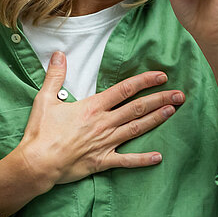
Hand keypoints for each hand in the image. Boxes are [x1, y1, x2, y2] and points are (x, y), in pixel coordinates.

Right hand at [12, 52, 183, 187]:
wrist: (37, 163)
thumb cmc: (41, 132)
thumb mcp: (45, 99)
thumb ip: (56, 75)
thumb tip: (59, 54)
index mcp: (93, 107)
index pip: (125, 90)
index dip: (145, 81)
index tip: (161, 76)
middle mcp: (104, 123)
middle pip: (137, 108)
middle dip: (160, 99)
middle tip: (180, 94)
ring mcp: (105, 143)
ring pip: (137, 129)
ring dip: (157, 120)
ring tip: (173, 111)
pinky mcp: (102, 161)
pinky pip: (127, 161)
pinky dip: (143, 159)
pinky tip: (158, 157)